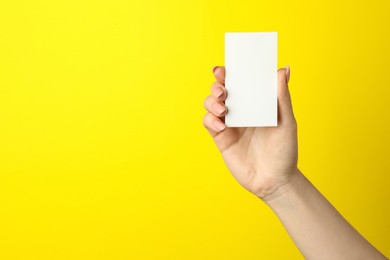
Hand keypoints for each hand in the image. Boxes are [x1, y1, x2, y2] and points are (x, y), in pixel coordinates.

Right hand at [203, 66, 298, 199]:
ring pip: (210, 104)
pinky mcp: (221, 138)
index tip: (224, 69)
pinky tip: (222, 127)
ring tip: (223, 109)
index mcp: (255, 103)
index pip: (239, 82)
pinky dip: (211, 121)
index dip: (229, 73)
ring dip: (212, 102)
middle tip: (223, 90)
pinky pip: (209, 123)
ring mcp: (230, 124)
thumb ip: (282, 96)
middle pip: (220, 90)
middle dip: (217, 86)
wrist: (276, 180)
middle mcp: (241, 111)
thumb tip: (282, 69)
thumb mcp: (287, 122)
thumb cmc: (284, 150)